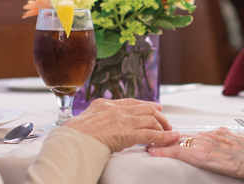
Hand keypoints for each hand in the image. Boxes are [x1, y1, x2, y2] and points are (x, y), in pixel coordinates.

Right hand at [64, 98, 178, 151]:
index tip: (154, 107)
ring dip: (162, 126)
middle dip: (158, 115)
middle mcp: (116, 110)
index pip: (130, 102)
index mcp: (104, 105)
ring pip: (150, 120)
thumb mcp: (82, 120)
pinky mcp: (128, 134)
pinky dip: (164, 136)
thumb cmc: (72, 135)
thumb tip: (93, 123)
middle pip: (144, 109)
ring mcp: (123, 120)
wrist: (72, 141)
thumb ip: (93, 118)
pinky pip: (151, 134)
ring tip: (169, 132)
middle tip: (165, 122)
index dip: (144, 105)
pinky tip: (171, 138)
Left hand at [147, 127, 243, 183]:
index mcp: (224, 134)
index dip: (189, 137)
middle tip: (156, 137)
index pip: (201, 134)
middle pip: (187, 136)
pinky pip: (177, 151)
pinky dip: (163, 151)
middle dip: (171, 138)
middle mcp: (212, 136)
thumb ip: (242, 142)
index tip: (178, 137)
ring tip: (150, 142)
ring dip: (164, 143)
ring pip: (179, 141)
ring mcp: (204, 144)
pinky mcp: (200, 154)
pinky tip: (152, 151)